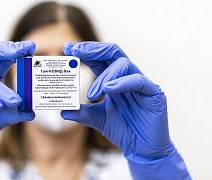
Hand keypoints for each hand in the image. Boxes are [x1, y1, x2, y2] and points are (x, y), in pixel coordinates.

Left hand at [61, 41, 172, 160]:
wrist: (142, 148)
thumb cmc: (122, 129)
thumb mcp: (97, 119)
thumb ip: (81, 113)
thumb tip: (63, 111)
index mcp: (112, 80)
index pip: (98, 60)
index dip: (84, 52)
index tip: (67, 48)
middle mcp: (126, 77)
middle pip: (112, 52)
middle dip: (93, 50)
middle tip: (76, 50)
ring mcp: (140, 83)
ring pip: (123, 64)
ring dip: (104, 76)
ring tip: (92, 93)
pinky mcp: (154, 93)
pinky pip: (138, 81)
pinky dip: (122, 83)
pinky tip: (108, 89)